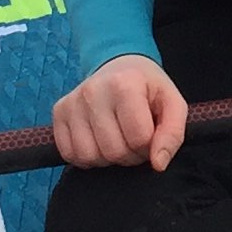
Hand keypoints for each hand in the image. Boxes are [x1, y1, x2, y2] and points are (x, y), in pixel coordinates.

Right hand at [52, 56, 187, 171]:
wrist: (119, 67)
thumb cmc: (147, 89)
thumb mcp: (172, 103)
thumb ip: (173, 134)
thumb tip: (158, 164)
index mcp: (125, 84)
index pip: (139, 139)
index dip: (149, 146)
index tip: (149, 134)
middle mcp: (93, 91)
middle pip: (114, 151)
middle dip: (129, 154)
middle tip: (133, 139)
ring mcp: (72, 102)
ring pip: (90, 156)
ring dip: (107, 158)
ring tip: (116, 139)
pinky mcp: (58, 112)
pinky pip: (70, 154)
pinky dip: (87, 156)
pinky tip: (98, 140)